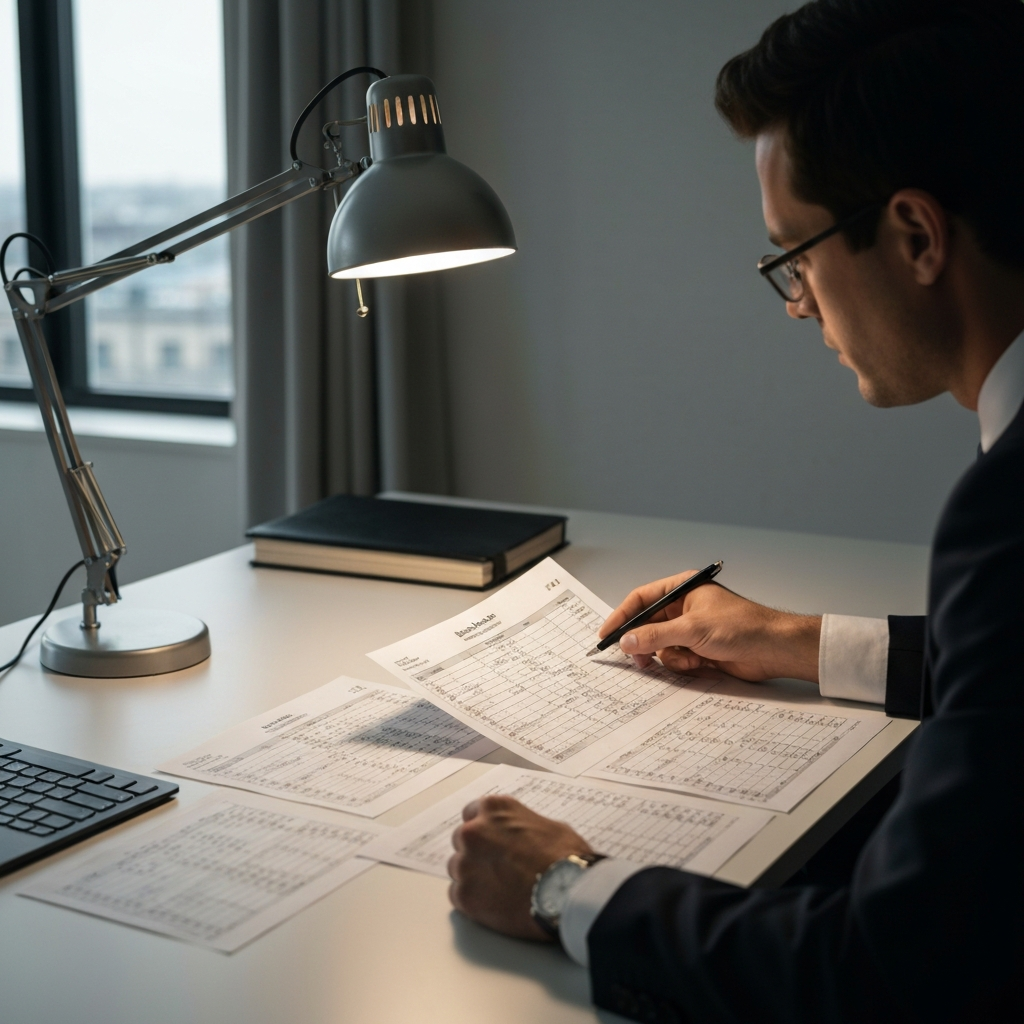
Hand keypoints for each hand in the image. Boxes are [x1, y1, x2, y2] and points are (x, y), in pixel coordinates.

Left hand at [448, 795, 592, 939]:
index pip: (472, 814)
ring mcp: (466, 864)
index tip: (490, 840)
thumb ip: (521, 827)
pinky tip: (492, 903)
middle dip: (476, 852)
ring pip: (457, 868)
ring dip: (472, 876)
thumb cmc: (564, 857)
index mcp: (493, 809)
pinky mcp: (465, 895)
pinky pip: (457, 895)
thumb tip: (520, 837)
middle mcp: (473, 832)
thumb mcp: (548, 826)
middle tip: (495, 867)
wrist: (567, 891)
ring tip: (497, 888)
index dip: (483, 829)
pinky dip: (471, 899)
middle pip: (461, 841)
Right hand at [599, 571, 820, 682]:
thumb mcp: (692, 629)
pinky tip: (699, 663)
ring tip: (687, 659)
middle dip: (644, 643)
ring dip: (669, 657)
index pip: (641, 599)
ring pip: (660, 646)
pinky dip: (682, 664)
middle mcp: (683, 608)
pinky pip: (675, 659)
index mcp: (681, 590)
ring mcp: (690, 630)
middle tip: (637, 659)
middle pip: (648, 625)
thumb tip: (627, 641)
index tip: (606, 635)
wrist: (774, 650)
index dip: (621, 616)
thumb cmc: (741, 627)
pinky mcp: (698, 649)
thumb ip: (656, 636)